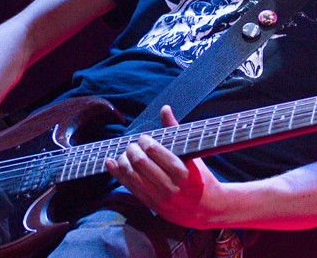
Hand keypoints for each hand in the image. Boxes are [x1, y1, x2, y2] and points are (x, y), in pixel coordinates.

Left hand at [105, 106, 223, 228]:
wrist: (205, 207)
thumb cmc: (198, 175)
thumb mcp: (191, 154)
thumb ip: (175, 131)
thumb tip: (165, 108)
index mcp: (182, 171)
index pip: (154, 151)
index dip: (144, 141)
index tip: (144, 138)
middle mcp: (170, 186)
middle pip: (140, 162)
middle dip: (132, 149)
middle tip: (133, 145)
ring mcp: (159, 198)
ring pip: (131, 175)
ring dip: (123, 160)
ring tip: (126, 153)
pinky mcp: (151, 204)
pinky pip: (129, 187)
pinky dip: (117, 173)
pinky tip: (111, 162)